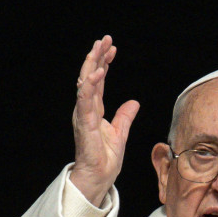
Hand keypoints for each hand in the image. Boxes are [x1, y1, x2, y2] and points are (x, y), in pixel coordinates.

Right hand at [70, 36, 139, 206]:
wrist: (98, 178)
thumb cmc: (105, 160)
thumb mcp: (120, 134)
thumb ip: (125, 117)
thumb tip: (134, 103)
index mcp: (94, 110)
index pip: (98, 81)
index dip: (104, 63)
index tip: (112, 47)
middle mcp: (86, 109)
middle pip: (90, 76)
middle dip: (97, 56)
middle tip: (104, 38)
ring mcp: (84, 115)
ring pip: (85, 83)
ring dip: (92, 64)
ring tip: (98, 47)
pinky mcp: (84, 123)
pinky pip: (86, 100)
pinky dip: (90, 85)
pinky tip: (96, 72)